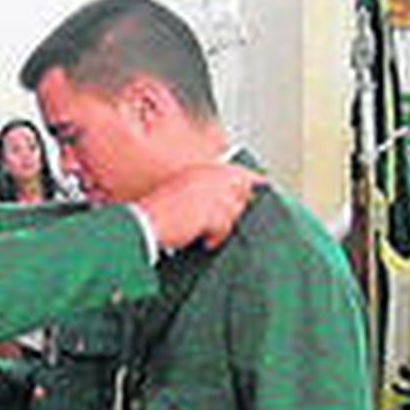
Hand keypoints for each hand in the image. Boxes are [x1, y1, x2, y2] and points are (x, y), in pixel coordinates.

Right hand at [133, 164, 262, 251]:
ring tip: (205, 230)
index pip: (239, 172)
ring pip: (234, 212)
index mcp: (203, 170)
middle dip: (235, 207)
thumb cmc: (158, 209)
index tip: (264, 185)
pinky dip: (215, 237)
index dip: (253, 180)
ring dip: (222, 225)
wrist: (144, 222)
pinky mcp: (212, 214)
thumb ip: (205, 188)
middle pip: (242, 191)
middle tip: (221, 220)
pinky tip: (204, 240)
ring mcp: (213, 195)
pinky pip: (225, 228)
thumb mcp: (182, 189)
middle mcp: (211, 178)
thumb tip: (226, 199)